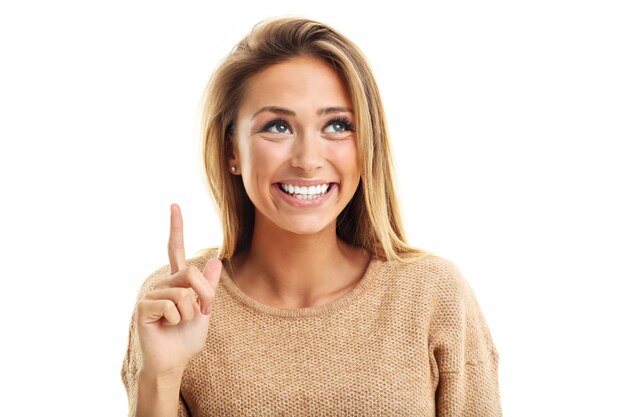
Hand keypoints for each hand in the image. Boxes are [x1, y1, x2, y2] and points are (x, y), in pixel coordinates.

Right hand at [136, 203, 221, 375]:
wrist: (173, 362)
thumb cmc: (186, 339)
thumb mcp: (204, 311)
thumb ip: (208, 288)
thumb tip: (215, 261)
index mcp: (176, 282)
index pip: (175, 250)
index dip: (176, 228)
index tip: (175, 205)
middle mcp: (162, 283)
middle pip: (191, 272)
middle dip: (205, 295)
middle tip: (203, 312)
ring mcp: (151, 294)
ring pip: (184, 293)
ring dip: (190, 313)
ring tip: (180, 323)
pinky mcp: (143, 306)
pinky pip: (172, 305)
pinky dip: (178, 320)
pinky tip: (167, 327)